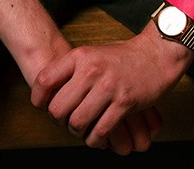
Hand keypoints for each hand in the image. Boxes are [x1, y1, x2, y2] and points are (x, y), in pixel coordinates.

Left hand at [30, 29, 188, 153]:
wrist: (156, 53)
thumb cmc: (123, 56)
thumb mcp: (93, 53)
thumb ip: (73, 70)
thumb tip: (51, 92)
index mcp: (80, 56)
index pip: (44, 80)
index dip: (38, 99)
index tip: (42, 107)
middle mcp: (91, 70)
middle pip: (58, 109)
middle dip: (60, 121)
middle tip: (66, 121)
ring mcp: (108, 87)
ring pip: (77, 123)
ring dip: (78, 132)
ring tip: (84, 129)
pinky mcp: (124, 102)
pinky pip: (101, 131)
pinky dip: (97, 139)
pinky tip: (99, 135)